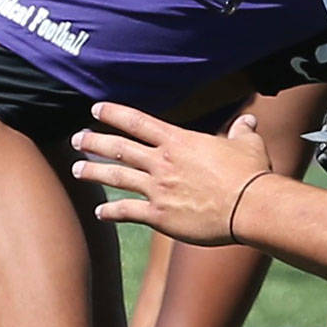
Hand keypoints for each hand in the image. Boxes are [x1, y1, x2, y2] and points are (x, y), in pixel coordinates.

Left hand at [70, 102, 274, 244]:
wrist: (250, 207)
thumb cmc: (250, 174)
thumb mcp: (247, 145)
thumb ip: (241, 132)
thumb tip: (248, 122)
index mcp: (178, 142)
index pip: (137, 122)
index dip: (113, 114)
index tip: (95, 110)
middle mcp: (161, 163)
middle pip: (118, 148)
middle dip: (93, 142)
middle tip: (76, 139)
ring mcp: (157, 189)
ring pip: (116, 177)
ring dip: (94, 172)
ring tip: (76, 169)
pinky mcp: (159, 216)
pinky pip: (127, 211)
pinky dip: (111, 211)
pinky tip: (99, 212)